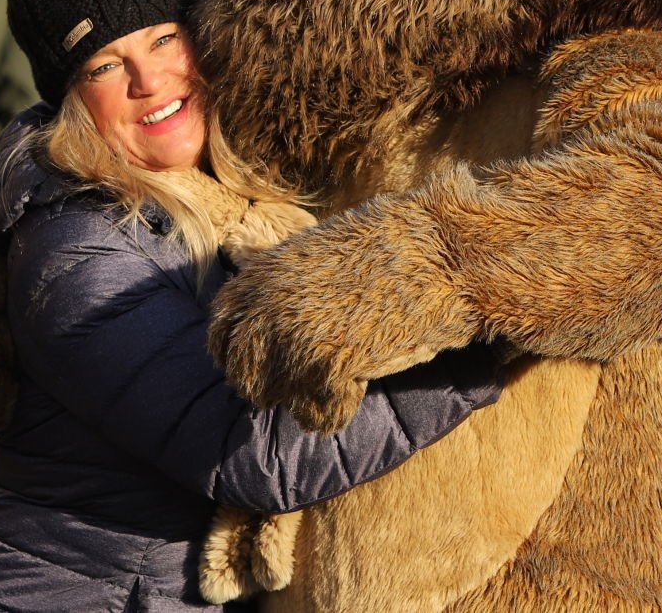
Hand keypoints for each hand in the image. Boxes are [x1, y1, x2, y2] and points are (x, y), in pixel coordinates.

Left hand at [208, 199, 477, 432]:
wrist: (442, 251)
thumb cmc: (392, 245)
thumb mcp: (320, 249)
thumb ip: (284, 279)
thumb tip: (259, 301)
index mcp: (260, 277)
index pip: (220, 331)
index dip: (236, 353)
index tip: (259, 365)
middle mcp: (265, 309)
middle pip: (240, 374)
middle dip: (268, 384)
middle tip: (305, 380)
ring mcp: (292, 341)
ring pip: (271, 399)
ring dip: (300, 398)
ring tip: (334, 381)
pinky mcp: (326, 370)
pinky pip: (315, 417)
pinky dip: (335, 412)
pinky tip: (358, 387)